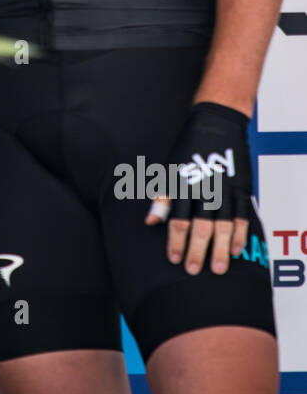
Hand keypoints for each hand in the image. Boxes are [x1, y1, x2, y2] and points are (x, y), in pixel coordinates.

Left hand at [145, 102, 253, 275]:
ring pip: (224, 225)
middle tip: (193, 270)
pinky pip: (242, 215)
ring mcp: (225, 189)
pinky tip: (235, 249)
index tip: (173, 259)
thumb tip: (149, 222)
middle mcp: (205, 188)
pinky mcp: (242, 187)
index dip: (175, 241)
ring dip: (219, 248)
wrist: (216, 123)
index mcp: (184, 185)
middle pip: (201, 226)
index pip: (178, 220)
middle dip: (196, 250)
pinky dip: (239, 233)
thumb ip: (162, 198)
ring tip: (217, 268)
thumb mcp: (169, 169)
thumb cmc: (188, 148)